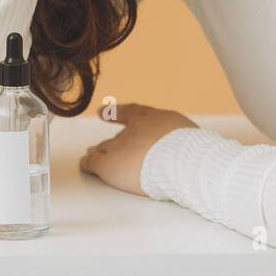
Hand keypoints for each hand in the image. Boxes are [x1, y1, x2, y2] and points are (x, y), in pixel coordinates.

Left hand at [78, 103, 198, 195]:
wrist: (181, 161)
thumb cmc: (191, 153)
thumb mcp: (191, 140)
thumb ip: (182, 144)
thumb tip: (190, 152)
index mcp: (154, 119)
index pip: (132, 113)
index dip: (117, 112)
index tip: (102, 111)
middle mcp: (134, 129)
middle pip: (119, 135)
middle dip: (112, 141)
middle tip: (101, 145)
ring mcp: (120, 145)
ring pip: (104, 148)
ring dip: (99, 151)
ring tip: (91, 153)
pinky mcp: (109, 163)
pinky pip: (93, 162)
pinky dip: (88, 164)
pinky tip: (84, 164)